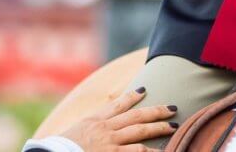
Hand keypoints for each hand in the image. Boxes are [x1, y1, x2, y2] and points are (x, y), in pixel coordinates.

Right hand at [40, 88, 177, 151]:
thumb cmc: (61, 148)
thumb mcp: (74, 133)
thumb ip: (87, 129)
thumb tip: (92, 129)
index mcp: (95, 120)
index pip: (117, 104)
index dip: (132, 97)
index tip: (144, 90)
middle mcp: (105, 128)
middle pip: (136, 115)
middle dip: (156, 111)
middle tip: (172, 107)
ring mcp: (110, 142)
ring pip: (140, 131)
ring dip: (158, 128)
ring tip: (174, 126)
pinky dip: (149, 151)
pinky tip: (162, 150)